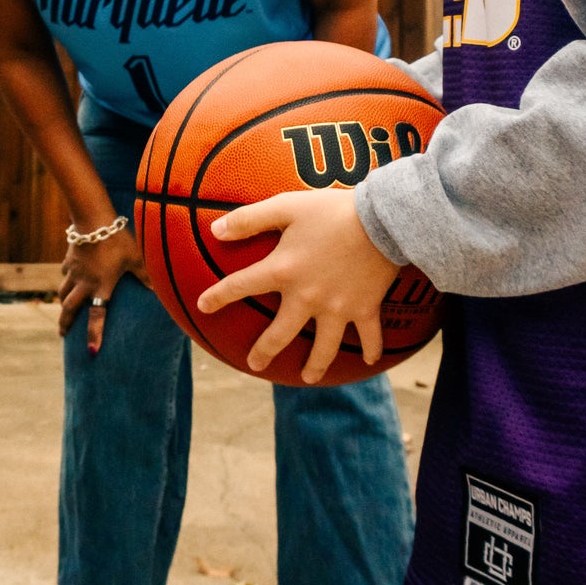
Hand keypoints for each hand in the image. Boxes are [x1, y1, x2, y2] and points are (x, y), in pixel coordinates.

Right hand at [58, 223, 148, 353]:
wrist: (92, 219)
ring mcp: (74, 270)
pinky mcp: (69, 258)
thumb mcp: (136, 258)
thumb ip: (145, 275)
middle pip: (69, 308)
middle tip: (62, 335)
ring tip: (63, 311)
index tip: (92, 352)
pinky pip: (65, 272)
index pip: (97, 316)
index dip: (94, 335)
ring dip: (62, 303)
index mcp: (101, 286)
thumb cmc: (117, 240)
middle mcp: (84, 282)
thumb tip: (160, 290)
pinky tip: (69, 276)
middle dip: (65, 323)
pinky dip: (66, 278)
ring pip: (63, 291)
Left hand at [195, 189, 399, 383]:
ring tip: (307, 377)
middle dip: (265, 351)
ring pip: (324, 346)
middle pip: (280, 333)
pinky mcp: (366, 308)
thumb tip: (215, 231)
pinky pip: (369, 336)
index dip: (218, 296)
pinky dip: (371, 349)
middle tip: (254, 365)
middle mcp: (307, 297)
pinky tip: (369, 360)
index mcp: (283, 271)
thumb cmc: (330, 210)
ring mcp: (337, 307)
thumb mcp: (284, 206)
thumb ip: (249, 219)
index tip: (204, 306)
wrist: (381, 220)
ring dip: (315, 365)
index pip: (240, 286)